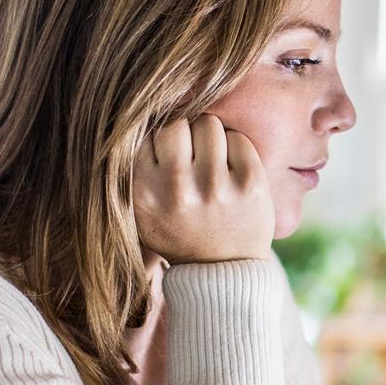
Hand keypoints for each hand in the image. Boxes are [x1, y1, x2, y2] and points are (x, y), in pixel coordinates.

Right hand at [132, 115, 273, 264]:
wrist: (221, 272)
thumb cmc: (178, 231)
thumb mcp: (142, 209)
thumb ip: (135, 168)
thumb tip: (136, 112)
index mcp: (144, 193)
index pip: (145, 133)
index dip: (158, 139)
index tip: (167, 155)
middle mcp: (177, 189)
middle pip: (176, 123)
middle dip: (184, 133)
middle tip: (192, 153)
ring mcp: (215, 187)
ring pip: (208, 124)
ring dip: (210, 136)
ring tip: (211, 159)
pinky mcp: (250, 185)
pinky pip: (238, 138)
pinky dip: (235, 147)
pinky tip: (231, 168)